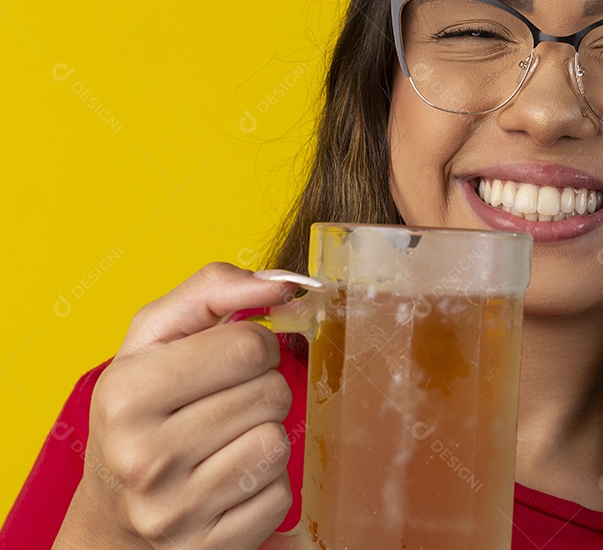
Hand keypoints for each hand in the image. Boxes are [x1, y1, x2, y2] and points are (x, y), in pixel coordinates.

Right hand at [52, 262, 303, 549]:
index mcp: (127, 395)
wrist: (114, 507)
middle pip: (271, 392)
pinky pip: (279, 494)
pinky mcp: (208, 547)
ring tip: (224, 439)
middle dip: (262, 387)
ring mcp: (175, 511)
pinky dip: (264, 483)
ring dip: (264, 433)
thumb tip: (284, 283)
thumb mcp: (155, 337)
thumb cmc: (144, 406)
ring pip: (278, 442)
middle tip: (225, 401)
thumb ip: (212, 290)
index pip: (249, 345)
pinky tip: (226, 479)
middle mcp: (144, 458)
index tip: (233, 358)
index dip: (255, 344)